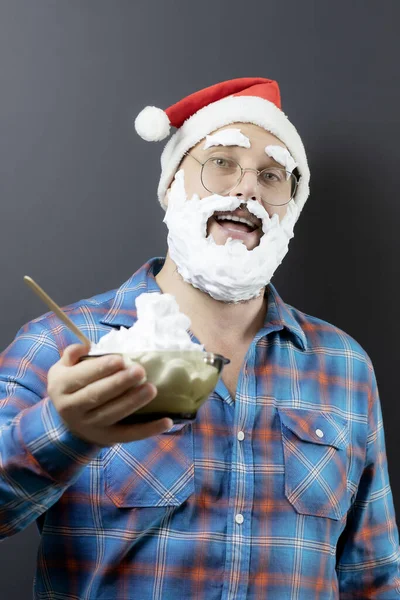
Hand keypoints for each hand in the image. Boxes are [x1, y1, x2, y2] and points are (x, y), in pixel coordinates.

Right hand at [47, 343, 172, 446]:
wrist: (67, 421)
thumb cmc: (72, 385)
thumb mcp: (63, 368)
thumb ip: (72, 355)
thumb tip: (85, 346)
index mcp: (61, 387)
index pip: (82, 377)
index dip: (101, 368)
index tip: (120, 359)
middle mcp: (72, 408)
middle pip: (97, 395)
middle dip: (120, 383)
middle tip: (140, 371)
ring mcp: (89, 426)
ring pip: (112, 414)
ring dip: (133, 402)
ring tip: (151, 389)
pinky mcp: (106, 439)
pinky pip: (128, 435)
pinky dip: (148, 430)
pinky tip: (166, 421)